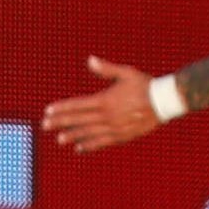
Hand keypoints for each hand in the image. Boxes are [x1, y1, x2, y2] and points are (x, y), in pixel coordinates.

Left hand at [40, 57, 164, 152]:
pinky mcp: (122, 136)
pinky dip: (90, 145)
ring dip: (73, 136)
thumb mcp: (125, 73)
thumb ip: (106, 69)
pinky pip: (102, 142)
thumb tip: (90, 60)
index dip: (62, 108)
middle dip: (60, 122)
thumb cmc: (144, 84)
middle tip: (45, 126)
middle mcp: (107, 116)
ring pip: (89, 133)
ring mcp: (114, 128)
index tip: (48, 111)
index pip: (78, 105)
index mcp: (105, 100)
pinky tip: (79, 148)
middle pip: (79, 120)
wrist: (164, 102)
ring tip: (59, 139)